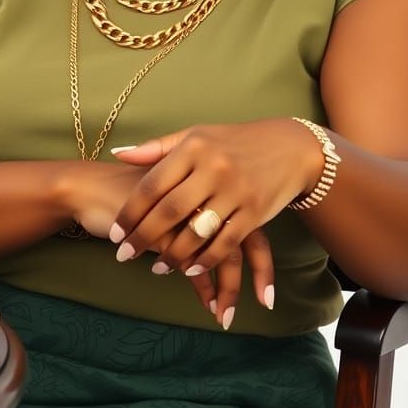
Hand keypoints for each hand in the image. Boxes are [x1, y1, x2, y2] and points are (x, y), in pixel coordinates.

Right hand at [62, 160, 267, 323]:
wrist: (89, 188)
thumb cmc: (130, 193)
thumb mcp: (168, 196)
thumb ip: (195, 213)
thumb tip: (221, 244)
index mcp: (210, 182)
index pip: (250, 219)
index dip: (262, 257)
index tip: (267, 288)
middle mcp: (204, 194)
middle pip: (244, 237)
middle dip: (256, 275)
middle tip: (262, 304)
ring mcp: (186, 214)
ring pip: (221, 254)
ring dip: (229, 289)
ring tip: (226, 315)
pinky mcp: (166, 232)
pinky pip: (193, 265)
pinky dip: (202, 287)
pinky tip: (205, 303)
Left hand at [109, 118, 322, 328]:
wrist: (290, 147)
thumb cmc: (233, 141)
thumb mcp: (195, 136)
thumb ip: (157, 148)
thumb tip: (119, 154)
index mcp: (193, 147)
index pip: (153, 184)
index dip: (131, 212)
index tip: (116, 233)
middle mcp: (214, 168)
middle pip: (169, 211)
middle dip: (143, 237)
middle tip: (124, 255)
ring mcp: (236, 191)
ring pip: (196, 232)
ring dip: (173, 255)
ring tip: (155, 268)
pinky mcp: (256, 212)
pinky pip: (226, 243)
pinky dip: (206, 260)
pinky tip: (190, 270)